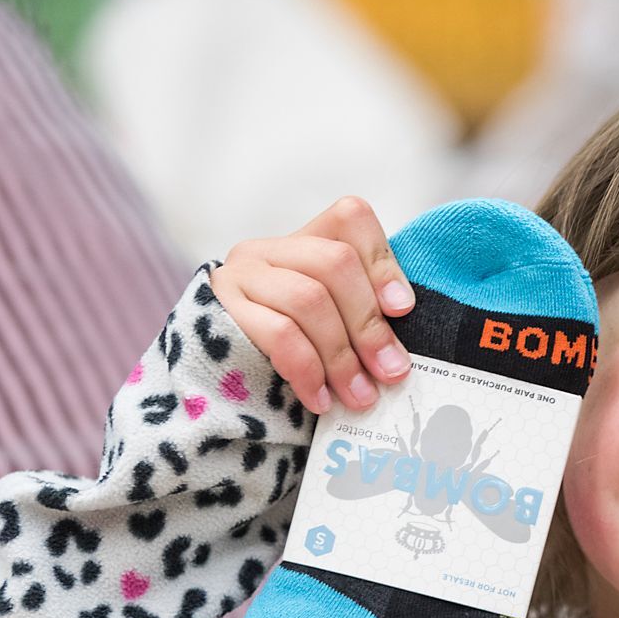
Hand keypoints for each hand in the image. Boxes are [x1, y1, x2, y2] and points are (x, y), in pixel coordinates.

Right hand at [209, 196, 415, 414]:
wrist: (216, 387)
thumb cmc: (291, 360)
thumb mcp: (330, 331)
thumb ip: (361, 323)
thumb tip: (399, 357)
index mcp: (303, 245)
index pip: (349, 218)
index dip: (382, 261)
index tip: (402, 309)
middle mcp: (267, 252)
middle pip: (334, 262)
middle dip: (369, 323)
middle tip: (390, 371)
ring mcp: (239, 277)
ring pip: (309, 298)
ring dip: (343, 356)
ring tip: (360, 396)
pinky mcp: (220, 312)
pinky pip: (279, 334)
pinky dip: (309, 371)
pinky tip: (321, 400)